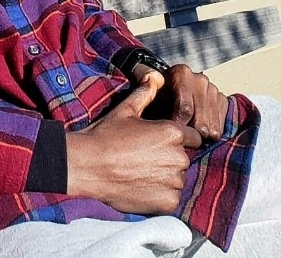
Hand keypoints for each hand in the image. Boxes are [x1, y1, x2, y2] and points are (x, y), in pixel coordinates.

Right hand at [66, 71, 202, 214]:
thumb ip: (145, 93)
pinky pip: (172, 197)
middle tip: (144, 156)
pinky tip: (141, 186)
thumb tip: (155, 76)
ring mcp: (174, 182)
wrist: (88, 166)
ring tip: (140, 172)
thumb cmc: (106, 135)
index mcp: (173, 132)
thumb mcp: (125, 110)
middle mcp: (178, 157)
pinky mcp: (168, 203)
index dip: (175, 138)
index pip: (192, 136)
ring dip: (166, 176)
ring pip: (178, 178)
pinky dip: (160, 194)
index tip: (157, 141)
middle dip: (169, 157)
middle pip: (183, 158)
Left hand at [133, 63, 227, 141]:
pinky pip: (219, 128)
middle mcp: (199, 79)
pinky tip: (196, 135)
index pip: (185, 108)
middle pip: (200, 121)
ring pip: (211, 127)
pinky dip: (209, 136)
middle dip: (188, 136)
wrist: (166, 90)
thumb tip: (151, 78)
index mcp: (181, 73)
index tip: (168, 134)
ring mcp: (212, 90)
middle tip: (178, 144)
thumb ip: (144, 85)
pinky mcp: (222, 101)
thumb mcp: (144, 89)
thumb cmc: (153, 94)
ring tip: (186, 140)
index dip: (176, 126)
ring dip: (199, 138)